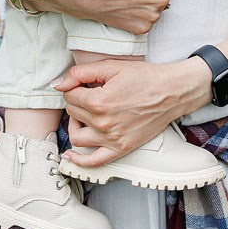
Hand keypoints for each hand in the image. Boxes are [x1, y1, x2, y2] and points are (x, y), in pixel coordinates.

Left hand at [53, 57, 209, 166]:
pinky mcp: (120, 149)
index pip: (69, 96)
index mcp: (98, 102)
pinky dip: (79, 161)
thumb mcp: (111, 67)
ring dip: (76, 123)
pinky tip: (70, 156)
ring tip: (86, 114)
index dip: (75, 86)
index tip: (85, 83)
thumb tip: (57, 84)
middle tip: (89, 93)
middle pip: (72, 113)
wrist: (170, 93)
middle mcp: (102, 123)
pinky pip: (93, 162)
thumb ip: (80, 73)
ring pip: (76, 136)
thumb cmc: (144, 77)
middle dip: (77, 101)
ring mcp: (111, 139)